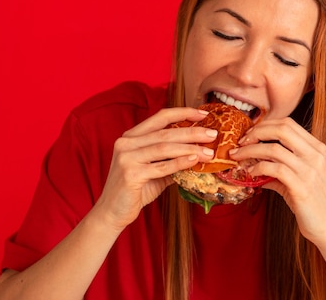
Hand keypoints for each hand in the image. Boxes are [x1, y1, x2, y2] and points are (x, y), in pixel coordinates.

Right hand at [93, 107, 216, 231]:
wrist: (113, 212)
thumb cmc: (135, 190)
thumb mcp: (154, 169)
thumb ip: (171, 158)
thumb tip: (200, 151)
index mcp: (131, 136)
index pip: (160, 117)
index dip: (183, 113)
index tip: (203, 114)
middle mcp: (127, 143)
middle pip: (165, 132)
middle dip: (192, 132)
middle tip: (213, 134)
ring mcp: (127, 158)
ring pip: (164, 148)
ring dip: (190, 148)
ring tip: (209, 152)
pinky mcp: (131, 174)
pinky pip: (162, 167)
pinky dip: (180, 163)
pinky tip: (194, 160)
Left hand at [230, 117, 325, 244]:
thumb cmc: (315, 202)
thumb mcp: (301, 178)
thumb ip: (281, 167)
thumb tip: (254, 163)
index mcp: (317, 148)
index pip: (288, 123)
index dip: (265, 125)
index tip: (249, 134)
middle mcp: (315, 155)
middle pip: (281, 129)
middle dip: (256, 132)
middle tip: (241, 142)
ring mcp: (309, 170)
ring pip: (273, 149)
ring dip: (250, 151)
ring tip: (238, 157)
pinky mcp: (302, 187)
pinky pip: (274, 169)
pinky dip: (258, 168)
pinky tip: (251, 173)